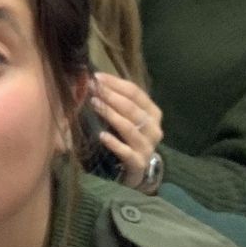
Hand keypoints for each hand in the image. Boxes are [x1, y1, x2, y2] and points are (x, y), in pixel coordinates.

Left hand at [90, 72, 163, 190]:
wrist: (137, 169)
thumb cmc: (128, 137)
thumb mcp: (127, 117)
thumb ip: (117, 100)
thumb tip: (95, 80)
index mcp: (152, 112)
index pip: (135, 92)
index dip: (115, 83)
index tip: (96, 77)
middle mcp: (154, 128)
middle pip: (131, 108)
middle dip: (111, 96)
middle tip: (92, 88)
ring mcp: (147, 146)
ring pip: (129, 128)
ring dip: (110, 114)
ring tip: (94, 104)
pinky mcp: (138, 163)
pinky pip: (126, 151)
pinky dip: (114, 143)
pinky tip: (101, 135)